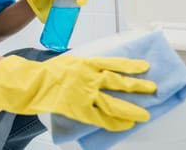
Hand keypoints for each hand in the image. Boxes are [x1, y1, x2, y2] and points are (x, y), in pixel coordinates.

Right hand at [0, 54, 155, 130]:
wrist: (32, 83)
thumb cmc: (49, 71)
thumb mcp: (71, 60)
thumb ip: (88, 65)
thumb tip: (102, 68)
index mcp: (87, 62)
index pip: (115, 62)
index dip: (131, 65)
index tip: (145, 66)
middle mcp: (89, 77)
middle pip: (119, 82)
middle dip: (138, 86)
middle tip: (152, 88)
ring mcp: (85, 94)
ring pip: (113, 102)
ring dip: (131, 108)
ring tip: (145, 113)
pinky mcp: (79, 109)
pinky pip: (102, 118)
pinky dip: (115, 122)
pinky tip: (126, 124)